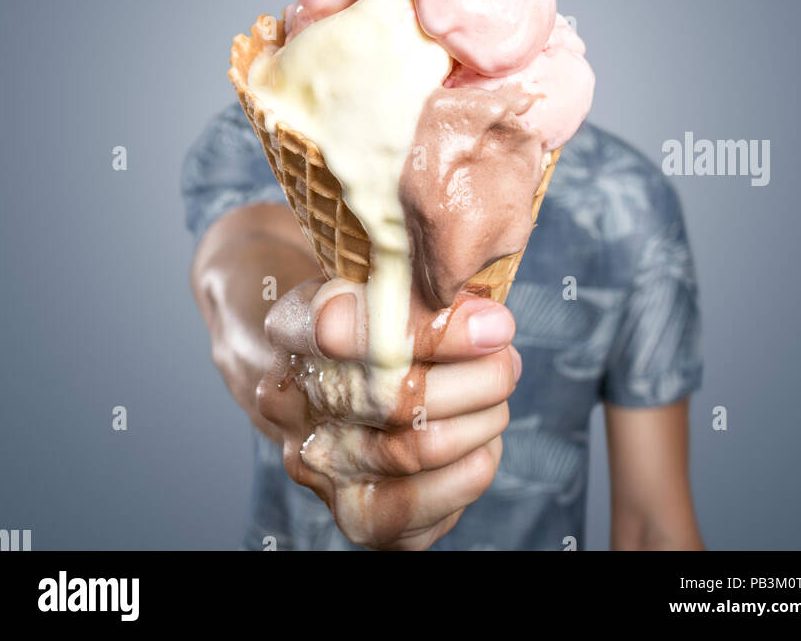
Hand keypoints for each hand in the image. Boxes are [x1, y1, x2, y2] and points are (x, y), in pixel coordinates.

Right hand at [256, 277, 520, 550]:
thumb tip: (487, 322)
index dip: (429, 331)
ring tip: (497, 393)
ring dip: (482, 419)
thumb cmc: (374, 322)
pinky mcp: (356, 517)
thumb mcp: (385, 283)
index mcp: (292, 330)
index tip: (496, 323)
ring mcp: (320, 466)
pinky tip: (480, 440)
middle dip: (478, 378)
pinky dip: (474, 467)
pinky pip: (429, 502)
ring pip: (421, 449)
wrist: (333, 384)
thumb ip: (424, 292)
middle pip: (396, 397)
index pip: (342, 328)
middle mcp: (293, 405)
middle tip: (507, 357)